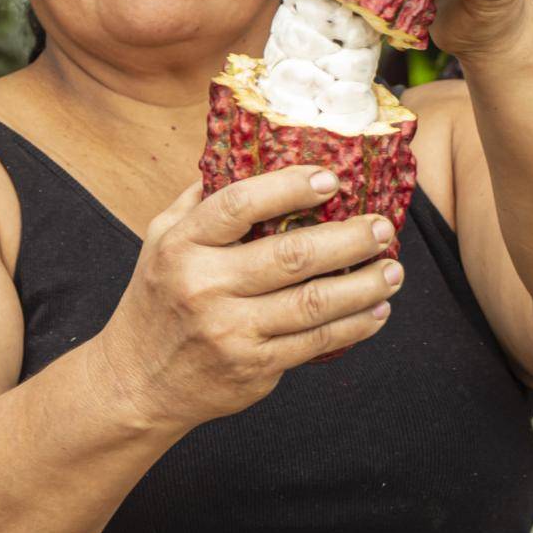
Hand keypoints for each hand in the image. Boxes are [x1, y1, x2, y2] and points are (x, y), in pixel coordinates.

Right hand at [93, 165, 404, 428]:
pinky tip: (376, 310)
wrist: (138, 382)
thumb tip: (249, 149)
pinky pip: (315, 344)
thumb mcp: (161, 239)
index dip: (289, 187)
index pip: (239, 205)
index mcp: (182, 245)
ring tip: (393, 270)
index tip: (331, 179)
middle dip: (349, 239)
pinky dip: (354, 326)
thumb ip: (201, 199)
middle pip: (292, 256)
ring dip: (364, 285)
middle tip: (383, 227)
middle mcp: (205, 287)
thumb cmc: (158, 299)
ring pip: (314, 303)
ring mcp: (230, 331)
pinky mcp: (253, 368)